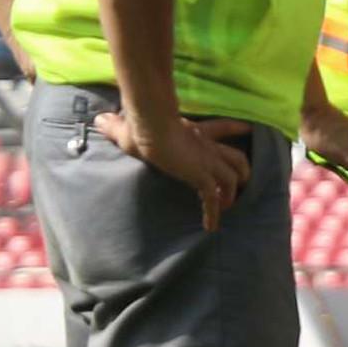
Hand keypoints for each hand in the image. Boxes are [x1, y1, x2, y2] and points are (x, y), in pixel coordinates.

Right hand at [96, 108, 254, 227]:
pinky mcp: (201, 176)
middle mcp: (206, 146)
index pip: (222, 127)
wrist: (150, 128)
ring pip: (234, 177)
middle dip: (242, 170)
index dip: (237, 128)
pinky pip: (213, 199)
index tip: (248, 129)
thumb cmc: (140, 125)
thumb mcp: (127, 126)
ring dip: (233, 192)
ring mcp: (207, 161)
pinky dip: (214, 214)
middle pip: (237, 156)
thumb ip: (116, 125)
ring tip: (228, 207)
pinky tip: (211, 227)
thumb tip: (99, 119)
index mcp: (195, 131)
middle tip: (241, 182)